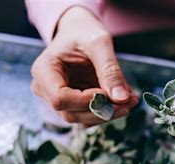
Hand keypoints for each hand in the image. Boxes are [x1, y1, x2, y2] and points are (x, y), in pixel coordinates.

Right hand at [30, 7, 137, 126]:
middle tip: (130, 100)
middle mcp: (45, 89)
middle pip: (71, 114)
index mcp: (43, 71)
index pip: (60, 99)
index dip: (88, 101)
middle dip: (103, 111)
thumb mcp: (99, 43)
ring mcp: (57, 100)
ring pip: (82, 119)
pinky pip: (90, 116)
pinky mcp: (72, 105)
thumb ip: (110, 70)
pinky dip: (109, 111)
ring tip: (130, 99)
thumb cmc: (84, 32)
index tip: (111, 93)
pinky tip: (124, 99)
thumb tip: (122, 99)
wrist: (80, 32)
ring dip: (109, 113)